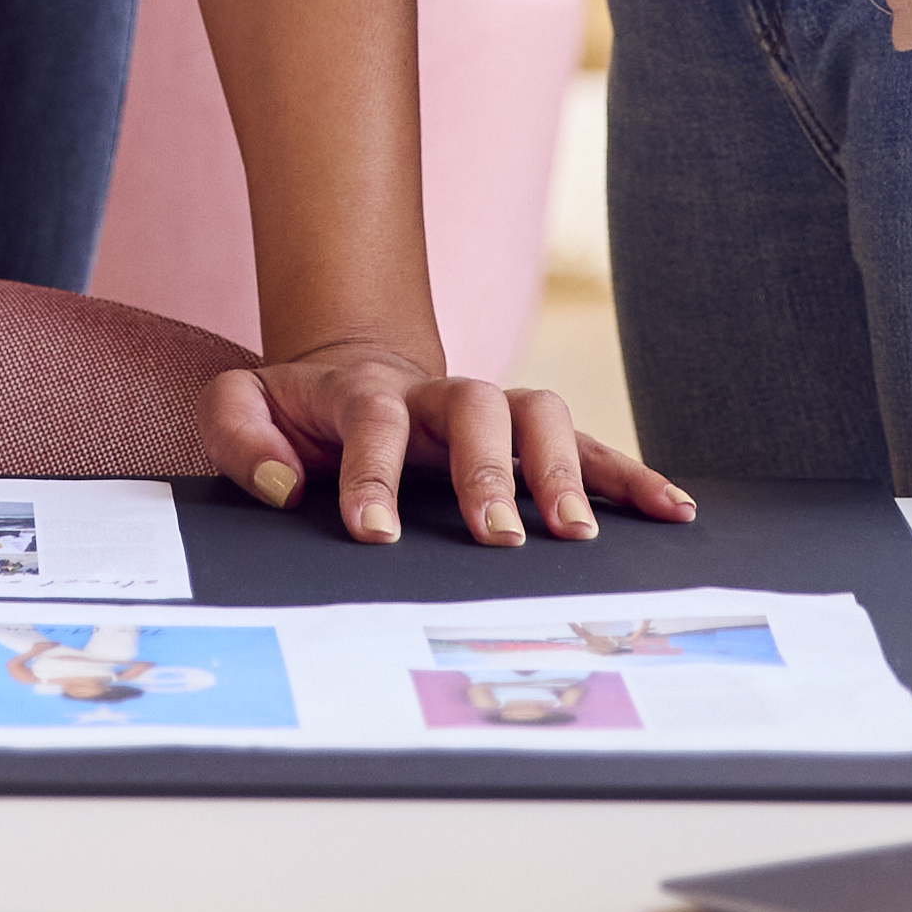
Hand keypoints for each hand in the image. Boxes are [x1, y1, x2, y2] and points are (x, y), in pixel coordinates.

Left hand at [208, 340, 694, 545]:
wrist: (352, 375)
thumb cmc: (298, 412)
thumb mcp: (243, 407)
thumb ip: (241, 435)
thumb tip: (285, 484)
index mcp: (364, 391)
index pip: (372, 422)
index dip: (372, 474)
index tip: (375, 533)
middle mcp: (437, 395)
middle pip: (475, 407)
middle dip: (489, 470)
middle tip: (498, 536)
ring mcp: (490, 410)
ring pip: (540, 414)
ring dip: (564, 469)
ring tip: (578, 533)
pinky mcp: (530, 437)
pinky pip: (589, 446)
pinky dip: (630, 474)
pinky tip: (669, 511)